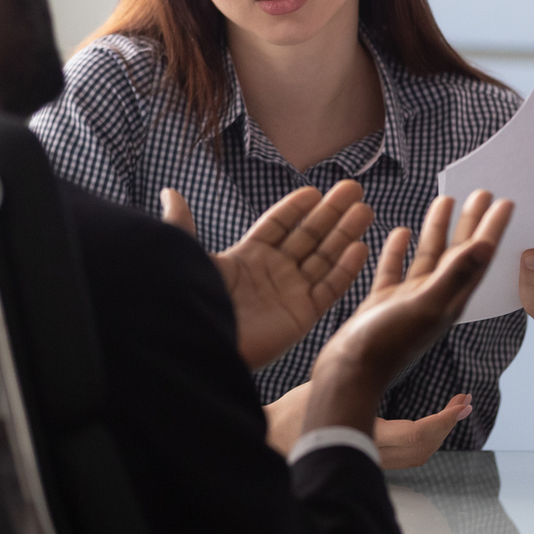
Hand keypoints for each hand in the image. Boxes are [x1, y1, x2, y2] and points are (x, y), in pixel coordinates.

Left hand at [162, 181, 374, 369]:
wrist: (201, 345)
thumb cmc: (193, 301)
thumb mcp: (187, 257)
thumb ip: (182, 223)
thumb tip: (169, 192)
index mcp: (247, 257)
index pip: (278, 225)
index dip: (295, 208)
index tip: (314, 190)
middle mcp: (272, 273)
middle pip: (308, 236)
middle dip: (331, 213)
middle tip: (353, 188)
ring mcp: (289, 294)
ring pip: (324, 258)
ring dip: (345, 234)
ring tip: (364, 209)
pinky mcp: (301, 316)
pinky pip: (329, 289)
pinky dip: (345, 270)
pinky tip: (360, 248)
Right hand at [263, 383, 471, 469]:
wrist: (273, 443)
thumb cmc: (289, 417)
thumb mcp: (321, 393)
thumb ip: (347, 385)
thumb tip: (365, 363)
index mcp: (366, 438)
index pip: (417, 435)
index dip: (443, 420)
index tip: (461, 404)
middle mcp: (372, 454)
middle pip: (422, 447)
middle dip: (444, 425)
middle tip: (462, 404)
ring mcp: (369, 460)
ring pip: (415, 453)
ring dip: (434, 432)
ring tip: (449, 411)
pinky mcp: (365, 457)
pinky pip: (403, 452)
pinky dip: (419, 437)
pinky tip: (422, 422)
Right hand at [303, 191, 512, 436]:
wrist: (348, 375)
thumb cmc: (388, 345)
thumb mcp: (425, 306)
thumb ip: (454, 276)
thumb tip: (485, 246)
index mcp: (450, 301)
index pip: (478, 258)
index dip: (493, 229)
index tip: (506, 201)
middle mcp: (434, 299)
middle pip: (458, 253)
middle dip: (470, 223)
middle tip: (483, 191)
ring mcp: (408, 301)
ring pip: (428, 257)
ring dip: (438, 230)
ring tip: (446, 199)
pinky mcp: (383, 303)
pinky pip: (395, 269)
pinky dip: (399, 250)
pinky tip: (401, 232)